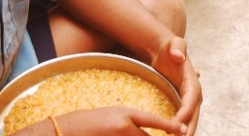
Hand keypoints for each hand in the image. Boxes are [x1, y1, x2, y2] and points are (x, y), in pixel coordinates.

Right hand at [55, 105, 188, 135]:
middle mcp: (124, 126)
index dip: (169, 126)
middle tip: (158, 134)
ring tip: (118, 131)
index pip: (153, 119)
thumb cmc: (87, 123)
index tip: (184, 130)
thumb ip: (128, 124)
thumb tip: (142, 132)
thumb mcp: (110, 117)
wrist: (65, 130)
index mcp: (125, 114)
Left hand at [150, 40, 201, 135]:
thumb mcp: (173, 42)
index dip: (185, 114)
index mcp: (192, 82)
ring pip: (190, 120)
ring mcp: (188, 99)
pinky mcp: (181, 102)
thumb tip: (179, 56)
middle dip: (188, 130)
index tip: (177, 125)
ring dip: (185, 132)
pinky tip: (172, 135)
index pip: (191, 101)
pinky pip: (183, 118)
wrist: (164, 50)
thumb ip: (177, 46)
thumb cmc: (169, 46)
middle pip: (193, 115)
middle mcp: (193, 93)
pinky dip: (180, 128)